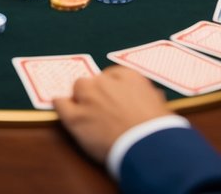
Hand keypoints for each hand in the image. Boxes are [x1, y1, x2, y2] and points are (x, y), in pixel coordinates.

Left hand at [54, 66, 173, 163]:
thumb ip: (150, 96)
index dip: (111, 90)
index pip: (112, 76)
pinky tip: (62, 110)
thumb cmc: (158, 128)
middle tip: (101, 110)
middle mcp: (105, 82)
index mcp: (128, 76)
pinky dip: (61, 106)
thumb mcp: (160, 105)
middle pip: (93, 81)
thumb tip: (154, 96)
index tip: (113, 100)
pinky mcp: (76, 117)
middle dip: (95, 93)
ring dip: (80, 99)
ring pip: (77, 89)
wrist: (148, 145)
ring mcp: (89, 98)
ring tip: (86, 113)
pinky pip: (61, 104)